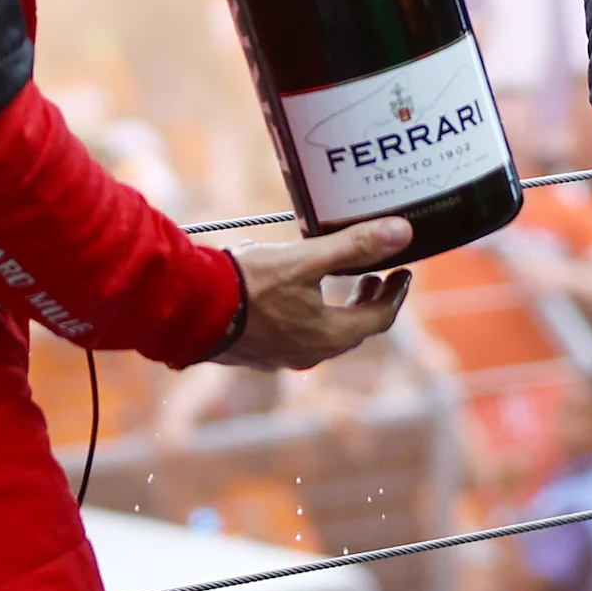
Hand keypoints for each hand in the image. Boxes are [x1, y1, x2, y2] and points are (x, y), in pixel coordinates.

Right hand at [215, 217, 414, 368]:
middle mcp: (307, 354)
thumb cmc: (247, 285)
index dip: (395, 294)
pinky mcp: (256, 351)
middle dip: (368, 301)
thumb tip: (403, 233)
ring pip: (323, 333)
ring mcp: (280, 357)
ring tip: (339, 279)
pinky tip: (294, 291)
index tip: (403, 272)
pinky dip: (310, 313)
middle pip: (353, 329)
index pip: (378, 319)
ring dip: (338, 308)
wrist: (188, 309)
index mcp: (327, 337)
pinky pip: (296, 334)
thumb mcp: (305, 259)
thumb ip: (354, 246)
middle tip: (375, 275)